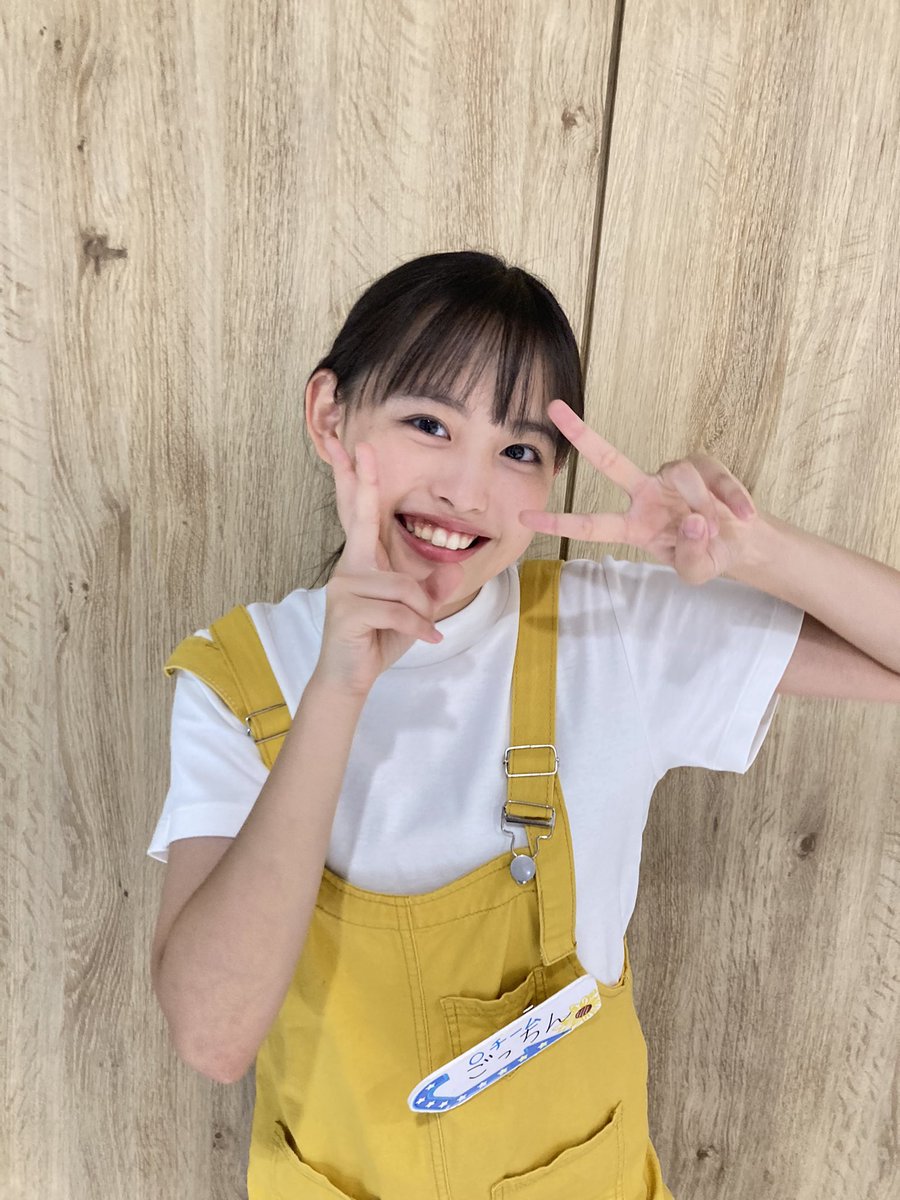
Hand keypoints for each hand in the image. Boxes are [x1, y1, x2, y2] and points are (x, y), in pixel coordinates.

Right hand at [317, 434, 462, 692]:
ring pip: (404, 585)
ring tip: (420, 628)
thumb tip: (453, 568)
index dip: (359, 480)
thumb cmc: (379, 639)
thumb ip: (432, 590)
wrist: (351, 678)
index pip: (362, 514)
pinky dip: (418, 627)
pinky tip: (427, 639)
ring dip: (421, 611)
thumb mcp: (415, 612)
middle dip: (361, 479)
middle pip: (360, 516)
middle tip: (361, 444)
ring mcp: (345, 586)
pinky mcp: (347, 610)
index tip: (356, 447)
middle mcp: (350, 566)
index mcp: (364, 560)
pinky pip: (399, 610)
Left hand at [519, 400, 759, 583]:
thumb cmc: (707, 555)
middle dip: (582, 434)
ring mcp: (671, 477)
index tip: (525, 517)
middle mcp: (645, 495)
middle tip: (554, 409)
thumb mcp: (697, 572)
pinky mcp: (703, 466)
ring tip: (719, 527)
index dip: (559, 522)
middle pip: (610, 460)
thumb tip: (694, 522)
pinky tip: (743, 516)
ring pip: (681, 477)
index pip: (590, 524)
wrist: (742, 543)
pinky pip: (715, 478)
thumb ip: (690, 557)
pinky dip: (732, 498)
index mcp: (633, 526)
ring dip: (705, 505)